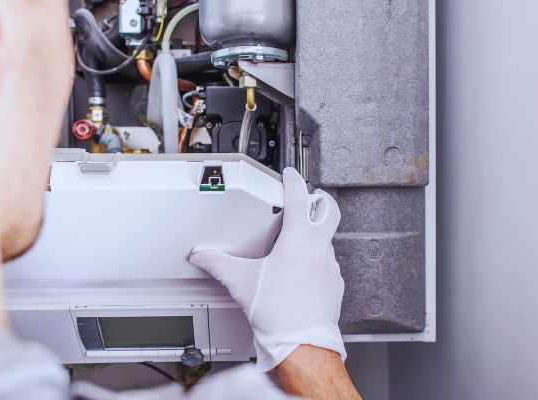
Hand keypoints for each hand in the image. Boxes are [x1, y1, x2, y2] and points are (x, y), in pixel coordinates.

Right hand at [189, 167, 344, 370]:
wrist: (302, 344)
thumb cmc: (278, 314)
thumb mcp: (241, 283)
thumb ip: (218, 264)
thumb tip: (202, 256)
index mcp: (298, 241)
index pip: (300, 198)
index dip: (295, 181)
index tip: (291, 175)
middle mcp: (319, 249)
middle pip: (329, 211)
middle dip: (321, 199)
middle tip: (311, 196)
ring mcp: (330, 267)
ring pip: (327, 240)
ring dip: (315, 234)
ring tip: (297, 241)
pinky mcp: (334, 285)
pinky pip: (328, 264)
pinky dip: (316, 260)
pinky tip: (302, 272)